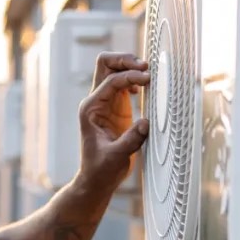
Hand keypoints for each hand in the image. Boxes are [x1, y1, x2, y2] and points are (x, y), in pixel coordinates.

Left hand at [78, 52, 149, 189]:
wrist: (97, 179)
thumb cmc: (101, 169)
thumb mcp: (115, 157)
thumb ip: (130, 140)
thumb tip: (146, 123)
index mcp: (90, 109)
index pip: (110, 82)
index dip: (130, 77)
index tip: (147, 79)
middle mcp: (96, 101)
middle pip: (106, 65)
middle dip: (124, 60)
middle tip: (146, 66)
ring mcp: (106, 102)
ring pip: (114, 70)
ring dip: (130, 67)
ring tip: (148, 72)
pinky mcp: (116, 107)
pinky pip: (123, 83)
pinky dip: (134, 79)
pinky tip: (144, 87)